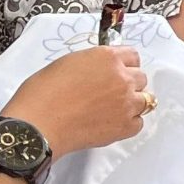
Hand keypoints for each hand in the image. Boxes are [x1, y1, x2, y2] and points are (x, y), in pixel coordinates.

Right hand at [6, 45, 149, 155]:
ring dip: (132, 103)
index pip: (132, 56)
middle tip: (110, 93)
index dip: (124, 64)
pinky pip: (138, 123)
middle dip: (128, 83)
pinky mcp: (125, 127)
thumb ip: (92, 64)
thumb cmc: (43, 93)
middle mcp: (122, 78)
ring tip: (112, 109)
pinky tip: (111, 123)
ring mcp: (126, 103)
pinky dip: (129, 123)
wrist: (38, 125)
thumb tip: (99, 70)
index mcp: (107, 57)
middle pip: (140, 78)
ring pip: (145, 99)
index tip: (118, 71)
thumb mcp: (68, 63)